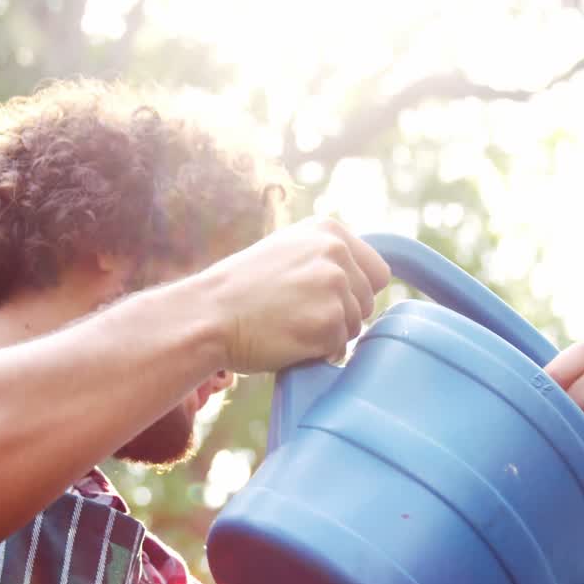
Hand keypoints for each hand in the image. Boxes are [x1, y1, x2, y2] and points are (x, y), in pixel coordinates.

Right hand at [202, 217, 391, 373]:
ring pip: (355, 327)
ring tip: (288, 326)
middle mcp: (336, 252)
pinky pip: (340, 348)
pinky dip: (317, 353)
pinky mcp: (329, 321)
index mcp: (328, 230)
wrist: (207, 315)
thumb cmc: (239, 290)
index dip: (353, 293)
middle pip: (367, 302)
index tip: (325, 301)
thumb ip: (324, 257)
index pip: (376, 272)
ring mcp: (334, 286)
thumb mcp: (286, 251)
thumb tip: (365, 281)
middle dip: (340, 316)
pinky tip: (287, 340)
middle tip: (297, 315)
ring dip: (328, 335)